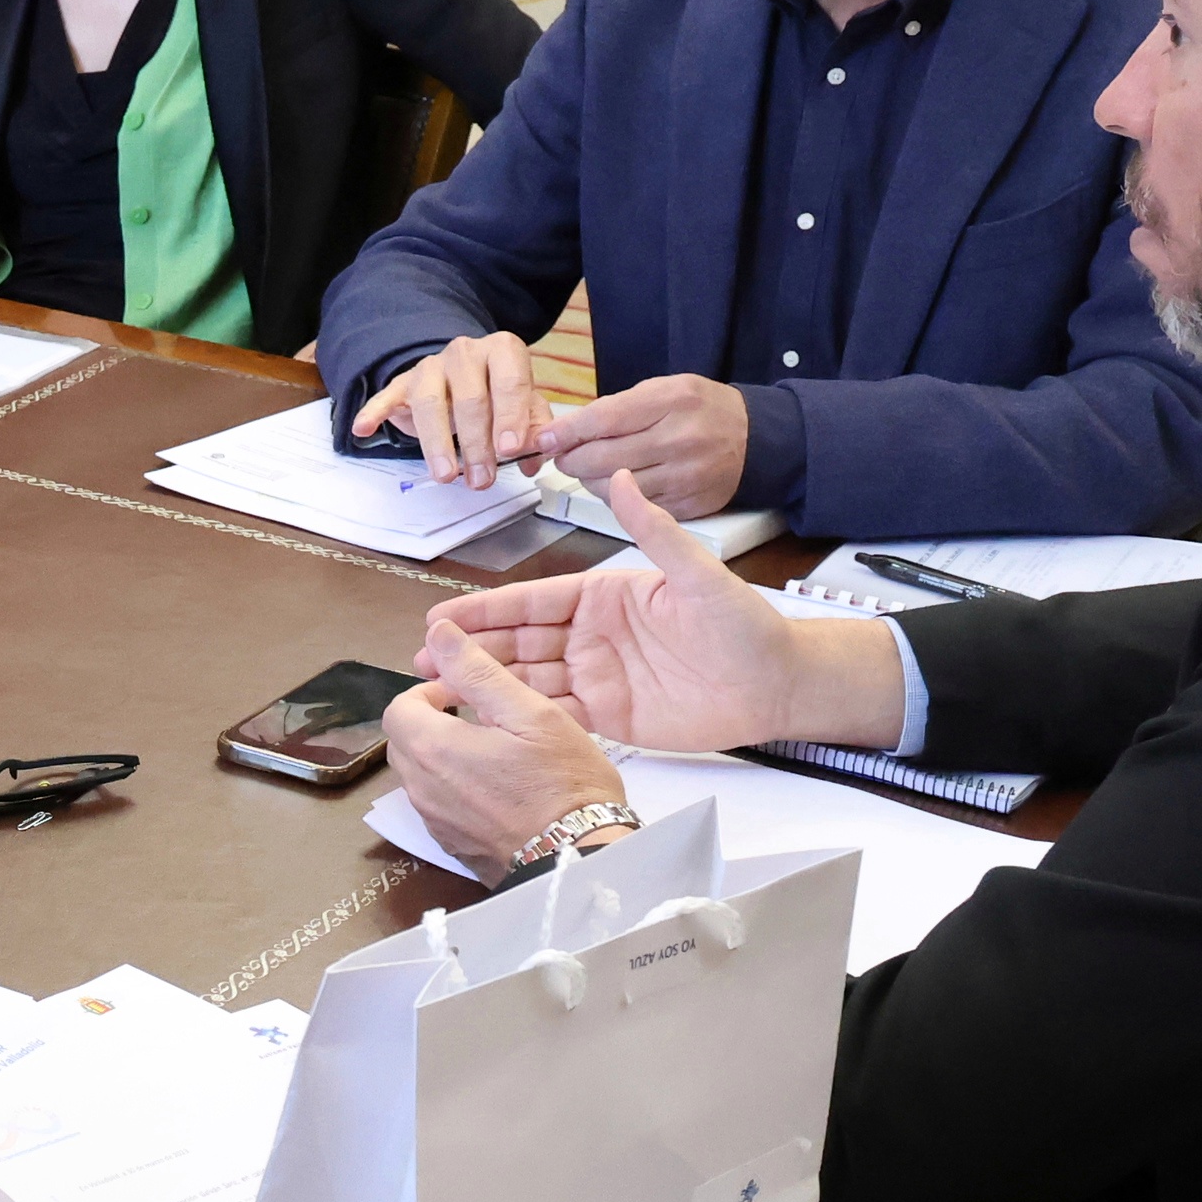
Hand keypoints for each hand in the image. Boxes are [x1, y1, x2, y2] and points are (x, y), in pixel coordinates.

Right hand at [351, 331, 549, 487]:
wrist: (458, 375)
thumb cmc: (494, 393)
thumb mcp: (523, 405)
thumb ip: (533, 428)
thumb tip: (535, 459)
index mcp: (503, 351)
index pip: (510, 381)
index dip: (510, 416)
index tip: (509, 449)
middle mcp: (466, 352)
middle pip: (470, 398)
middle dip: (476, 444)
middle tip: (482, 479)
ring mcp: (431, 366)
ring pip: (430, 402)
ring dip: (438, 443)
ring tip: (446, 475)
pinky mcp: (402, 382)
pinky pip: (386, 396)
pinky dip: (373, 412)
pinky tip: (363, 428)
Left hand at [382, 619, 631, 872]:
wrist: (579, 858)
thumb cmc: (563, 781)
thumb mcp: (530, 712)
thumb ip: (477, 671)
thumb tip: (437, 633)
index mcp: (432, 750)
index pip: (399, 708)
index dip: (429, 692)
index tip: (465, 694)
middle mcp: (420, 789)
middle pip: (404, 742)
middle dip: (432, 722)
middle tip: (480, 719)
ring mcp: (434, 823)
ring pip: (419, 775)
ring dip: (442, 756)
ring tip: (492, 751)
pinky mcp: (450, 846)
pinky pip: (437, 805)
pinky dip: (453, 788)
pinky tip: (496, 788)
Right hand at [422, 468, 903, 751]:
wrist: (778, 686)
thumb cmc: (746, 626)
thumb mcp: (697, 574)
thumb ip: (652, 530)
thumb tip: (620, 478)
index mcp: (605, 597)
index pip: (533, 602)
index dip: (487, 610)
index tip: (445, 617)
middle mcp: (593, 637)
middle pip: (520, 643)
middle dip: (470, 650)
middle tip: (423, 656)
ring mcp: (598, 678)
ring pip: (528, 681)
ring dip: (485, 684)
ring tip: (439, 690)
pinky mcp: (609, 719)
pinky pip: (555, 717)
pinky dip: (520, 720)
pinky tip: (485, 723)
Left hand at [539, 372, 752, 516]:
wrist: (757, 439)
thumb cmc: (702, 409)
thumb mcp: (665, 389)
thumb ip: (617, 406)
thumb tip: (566, 431)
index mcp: (672, 402)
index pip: (603, 420)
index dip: (566, 433)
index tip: (544, 440)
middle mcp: (679, 440)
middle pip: (601, 459)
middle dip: (572, 460)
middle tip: (564, 456)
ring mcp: (684, 477)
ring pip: (613, 489)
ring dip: (591, 481)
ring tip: (593, 468)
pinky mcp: (687, 506)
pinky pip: (635, 509)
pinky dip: (618, 498)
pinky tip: (620, 484)